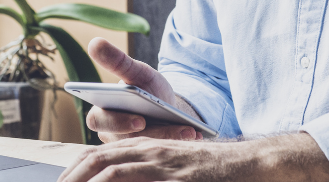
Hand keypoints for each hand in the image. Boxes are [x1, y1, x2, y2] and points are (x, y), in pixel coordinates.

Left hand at [57, 133, 328, 181]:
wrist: (258, 165)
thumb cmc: (218, 174)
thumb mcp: (178, 173)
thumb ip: (149, 176)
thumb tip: (117, 179)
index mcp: (149, 150)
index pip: (101, 155)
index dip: (76, 171)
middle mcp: (151, 151)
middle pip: (97, 159)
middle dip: (71, 178)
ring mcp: (163, 163)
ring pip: (109, 168)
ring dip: (85, 180)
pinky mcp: (176, 174)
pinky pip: (133, 177)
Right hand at [84, 37, 203, 141]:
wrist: (165, 106)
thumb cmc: (146, 87)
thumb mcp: (136, 72)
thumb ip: (117, 61)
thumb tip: (94, 42)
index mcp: (101, 112)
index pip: (100, 121)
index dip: (118, 123)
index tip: (139, 120)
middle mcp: (109, 134)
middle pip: (123, 140)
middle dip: (151, 135)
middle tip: (175, 130)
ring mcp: (128, 148)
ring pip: (144, 148)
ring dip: (170, 138)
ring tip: (190, 131)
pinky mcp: (145, 155)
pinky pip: (158, 153)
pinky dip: (177, 143)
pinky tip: (194, 133)